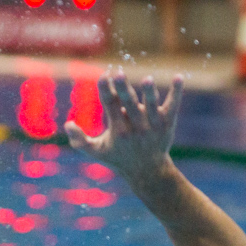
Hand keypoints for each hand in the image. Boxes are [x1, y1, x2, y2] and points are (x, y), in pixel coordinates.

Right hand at [65, 72, 182, 187]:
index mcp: (118, 130)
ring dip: (149, 93)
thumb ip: (80, 140)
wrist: (148, 172)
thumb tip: (67, 124)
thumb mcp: (98, 152)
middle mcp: (135, 127)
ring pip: (151, 106)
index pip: (110, 106)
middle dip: (123, 89)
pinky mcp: (167, 123)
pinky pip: (172, 105)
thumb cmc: (120, 158)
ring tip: (146, 79)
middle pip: (128, 104)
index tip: (103, 76)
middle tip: (119, 73)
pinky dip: (176, 92)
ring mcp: (152, 125)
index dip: (106, 90)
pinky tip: (178, 77)